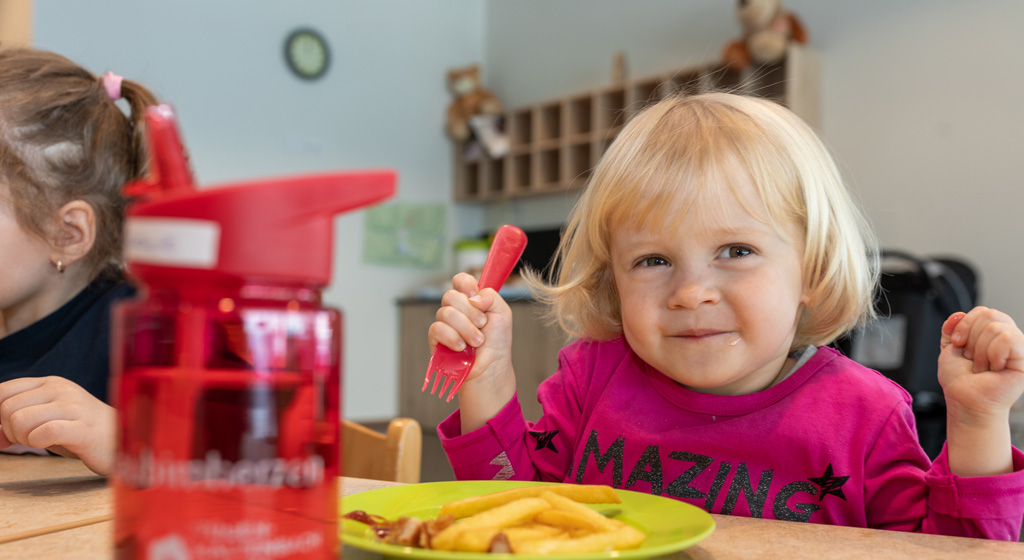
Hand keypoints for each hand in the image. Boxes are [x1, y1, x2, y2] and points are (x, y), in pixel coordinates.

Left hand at [0, 377, 115, 475]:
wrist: (121, 441)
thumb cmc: (82, 432)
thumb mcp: (49, 419)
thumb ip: (20, 422)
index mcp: (51, 383)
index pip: (3, 390)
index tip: (8, 432)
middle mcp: (61, 389)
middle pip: (7, 409)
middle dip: (10, 431)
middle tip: (31, 439)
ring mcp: (73, 406)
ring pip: (20, 420)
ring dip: (24, 439)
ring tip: (44, 442)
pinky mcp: (82, 428)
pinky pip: (44, 433)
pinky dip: (38, 443)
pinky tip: (53, 443)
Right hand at [428, 272, 516, 430]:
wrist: (491, 367)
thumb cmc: (497, 341)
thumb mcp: (503, 313)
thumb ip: (491, 296)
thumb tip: (473, 297)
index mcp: (471, 299)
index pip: (460, 280)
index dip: (465, 284)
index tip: (475, 297)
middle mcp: (456, 309)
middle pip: (451, 295)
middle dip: (470, 312)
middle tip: (483, 325)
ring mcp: (445, 323)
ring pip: (445, 312)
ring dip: (465, 328)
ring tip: (477, 342)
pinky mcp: (436, 339)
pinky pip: (437, 328)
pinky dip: (452, 337)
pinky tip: (461, 347)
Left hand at [939, 307, 1023, 420]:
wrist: (964, 400)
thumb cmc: (960, 380)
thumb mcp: (949, 348)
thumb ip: (952, 328)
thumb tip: (958, 314)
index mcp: (994, 333)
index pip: (983, 311)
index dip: (965, 325)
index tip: (957, 344)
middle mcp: (1009, 338)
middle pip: (989, 315)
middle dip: (971, 339)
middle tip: (972, 360)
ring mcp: (1020, 348)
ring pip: (997, 328)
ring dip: (980, 351)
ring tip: (983, 367)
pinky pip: (1008, 339)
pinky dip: (993, 353)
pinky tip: (995, 368)